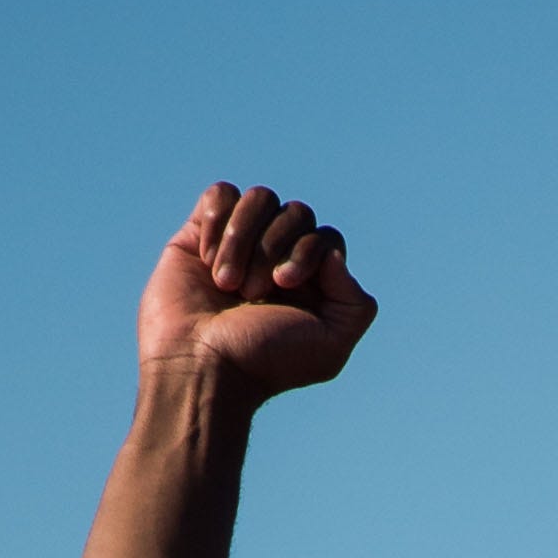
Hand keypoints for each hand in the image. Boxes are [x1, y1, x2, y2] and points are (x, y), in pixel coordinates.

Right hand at [136, 182, 376, 398]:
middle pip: (297, 213)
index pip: (327, 238)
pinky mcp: (203, 233)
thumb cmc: (264, 360)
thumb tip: (334, 254)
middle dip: (274, 248)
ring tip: (226, 283)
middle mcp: (280, 259)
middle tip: (252, 292)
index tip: (285, 284)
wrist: (201, 364)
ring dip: (244, 239)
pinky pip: (222, 194)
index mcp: (314, 283)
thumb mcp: (330, 348)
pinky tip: (207, 258)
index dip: (309, 250)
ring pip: (261, 199)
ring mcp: (242, 243)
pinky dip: (219, 220)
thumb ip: (355, 305)